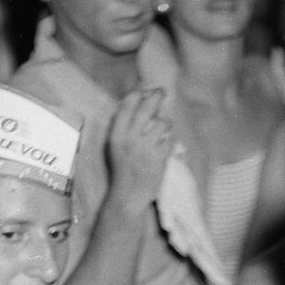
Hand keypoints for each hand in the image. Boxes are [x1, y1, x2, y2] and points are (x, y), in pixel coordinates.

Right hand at [106, 88, 172, 204]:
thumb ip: (123, 127)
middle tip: (162, 91)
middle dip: (156, 96)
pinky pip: (169, 142)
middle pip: (147, 108)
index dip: (138, 93)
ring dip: (165, 124)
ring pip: (162, 123)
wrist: (128, 196)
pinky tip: (162, 150)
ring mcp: (146, 148)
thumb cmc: (122, 170)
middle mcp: (130, 138)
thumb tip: (136, 103)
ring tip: (163, 129)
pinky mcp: (159, 158)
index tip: (144, 88)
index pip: (128, 104)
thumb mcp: (115, 146)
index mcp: (116, 134)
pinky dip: (168, 144)